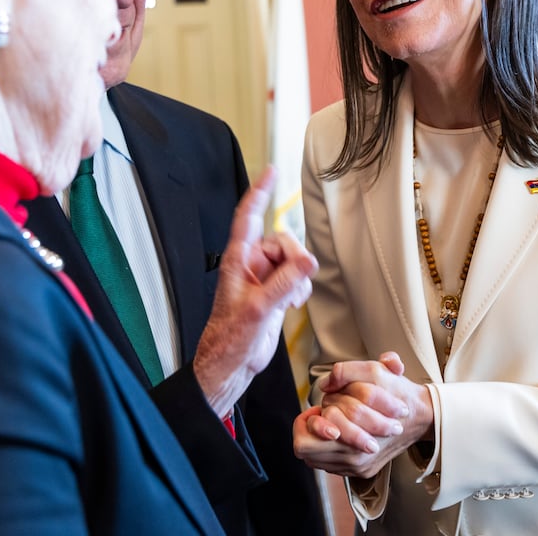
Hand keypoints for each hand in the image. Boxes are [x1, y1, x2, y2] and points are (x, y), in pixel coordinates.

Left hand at [194, 166, 316, 416]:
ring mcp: (262, 280)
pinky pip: (295, 278)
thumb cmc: (229, 339)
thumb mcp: (258, 309)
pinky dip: (300, 289)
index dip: (259, 193)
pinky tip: (292, 305)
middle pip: (281, 242)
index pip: (248, 218)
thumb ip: (285, 283)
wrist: (230, 365)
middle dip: (294, 259)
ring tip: (291, 300)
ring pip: (292, 261)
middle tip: (297, 279)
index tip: (269, 172)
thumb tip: (308, 261)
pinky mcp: (273, 294)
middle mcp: (249, 266)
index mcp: (237, 261)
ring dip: (299, 277)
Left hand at [293, 352, 433, 477]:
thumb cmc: (398, 393)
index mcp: (357, 438)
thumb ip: (346, 371)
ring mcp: (358, 467)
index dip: (306, 422)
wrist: (422, 416)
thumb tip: (326, 384)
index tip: (317, 409)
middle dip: (309, 431)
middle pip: (306, 451)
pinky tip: (341, 433)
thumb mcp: (376, 371)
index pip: (306, 441)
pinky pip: (329, 464)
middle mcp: (356, 458)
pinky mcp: (363, 471)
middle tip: (321, 416)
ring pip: (315, 458)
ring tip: (331, 423)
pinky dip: (329, 448)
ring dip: (318, 440)